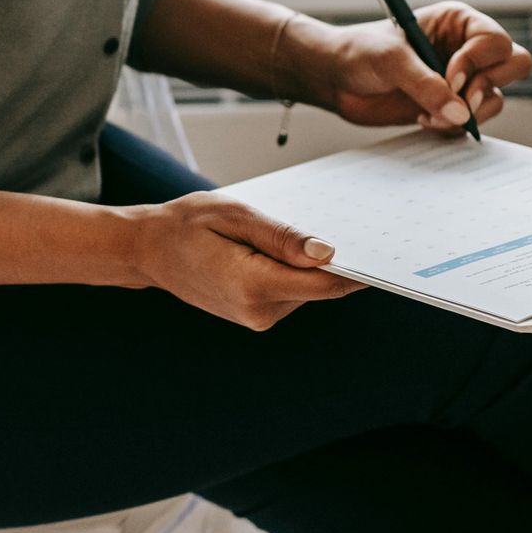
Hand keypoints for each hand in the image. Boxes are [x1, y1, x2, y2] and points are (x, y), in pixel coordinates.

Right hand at [127, 192, 363, 330]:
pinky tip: (269, 248)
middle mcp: (258, 311)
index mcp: (253, 285)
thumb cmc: (187, 224)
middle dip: (329, 259)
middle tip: (333, 220)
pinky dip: (291, 271)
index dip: (357, 268)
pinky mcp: (256, 316)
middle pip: (319, 287)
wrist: (148, 251)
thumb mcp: (236, 214)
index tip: (383, 249)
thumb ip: (283, 237)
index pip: (324, 283)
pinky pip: (289, 292)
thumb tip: (327, 253)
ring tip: (276, 232)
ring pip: (306, 289)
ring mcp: (256, 318)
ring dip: (305, 263)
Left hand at [325, 2, 531, 132]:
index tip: (450, 80)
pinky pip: (474, 121)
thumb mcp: (390, 61)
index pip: (495, 41)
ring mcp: (462, 79)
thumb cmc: (359, 53)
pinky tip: (423, 120)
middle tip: (459, 102)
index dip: (478, 63)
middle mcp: (467, 48)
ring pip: (497, 98)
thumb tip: (461, 114)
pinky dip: (454, 127)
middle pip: (514, 65)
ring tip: (429, 115)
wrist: (335, 79)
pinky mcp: (451, 106)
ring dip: (469, 114)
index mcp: (458, 22)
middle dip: (488, 87)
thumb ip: (425, 85)